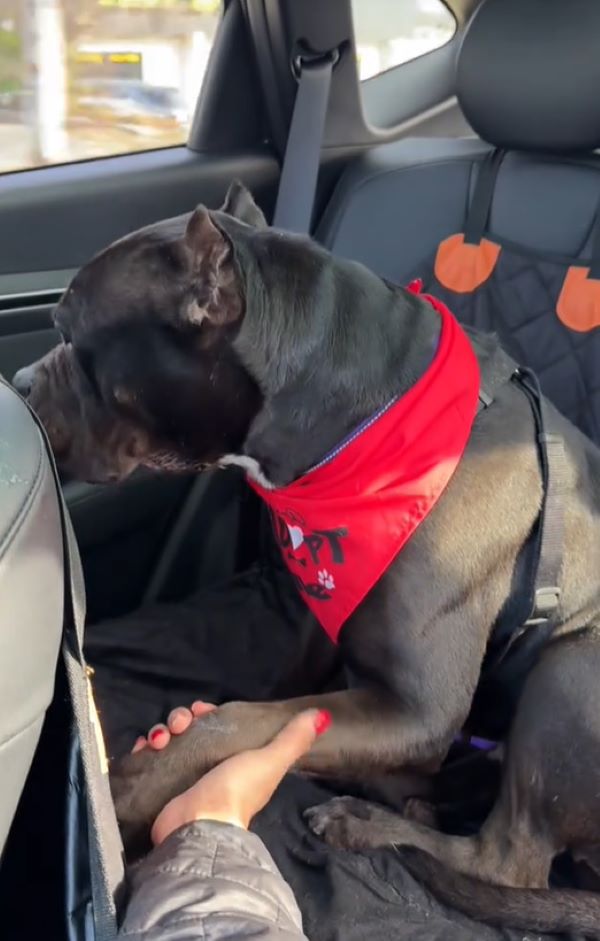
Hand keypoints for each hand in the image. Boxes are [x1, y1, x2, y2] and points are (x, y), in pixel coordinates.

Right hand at [133, 705, 331, 845]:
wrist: (199, 828)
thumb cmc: (236, 791)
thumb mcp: (270, 760)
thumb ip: (293, 739)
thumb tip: (323, 716)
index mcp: (234, 760)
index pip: (217, 726)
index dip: (208, 714)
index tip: (202, 709)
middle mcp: (207, 767)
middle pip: (189, 730)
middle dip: (181, 719)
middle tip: (181, 723)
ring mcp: (182, 777)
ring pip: (167, 740)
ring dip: (162, 731)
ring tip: (162, 738)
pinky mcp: (161, 786)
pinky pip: (149, 758)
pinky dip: (146, 749)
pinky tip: (147, 748)